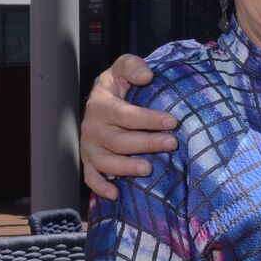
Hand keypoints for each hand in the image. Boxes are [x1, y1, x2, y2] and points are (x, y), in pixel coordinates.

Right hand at [81, 54, 174, 199]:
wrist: (101, 98)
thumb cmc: (118, 85)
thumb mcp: (122, 68)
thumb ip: (132, 66)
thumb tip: (147, 76)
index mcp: (100, 104)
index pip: (124, 114)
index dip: (148, 119)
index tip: (172, 121)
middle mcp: (92, 127)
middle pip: (119, 140)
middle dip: (146, 144)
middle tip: (171, 144)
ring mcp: (89, 146)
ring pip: (105, 161)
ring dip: (126, 168)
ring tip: (148, 169)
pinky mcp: (88, 160)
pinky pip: (91, 177)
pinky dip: (101, 187)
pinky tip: (116, 194)